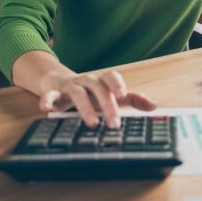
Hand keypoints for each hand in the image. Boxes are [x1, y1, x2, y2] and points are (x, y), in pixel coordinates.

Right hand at [39, 69, 155, 128]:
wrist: (59, 83)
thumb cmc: (91, 93)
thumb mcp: (111, 96)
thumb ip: (133, 100)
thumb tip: (154, 106)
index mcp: (101, 81)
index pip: (111, 77)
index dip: (117, 84)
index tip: (123, 94)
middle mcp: (87, 81)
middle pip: (98, 89)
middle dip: (107, 105)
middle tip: (114, 123)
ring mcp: (70, 86)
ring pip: (78, 93)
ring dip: (85, 108)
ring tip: (92, 123)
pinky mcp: (54, 93)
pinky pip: (50, 95)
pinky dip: (48, 100)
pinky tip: (46, 108)